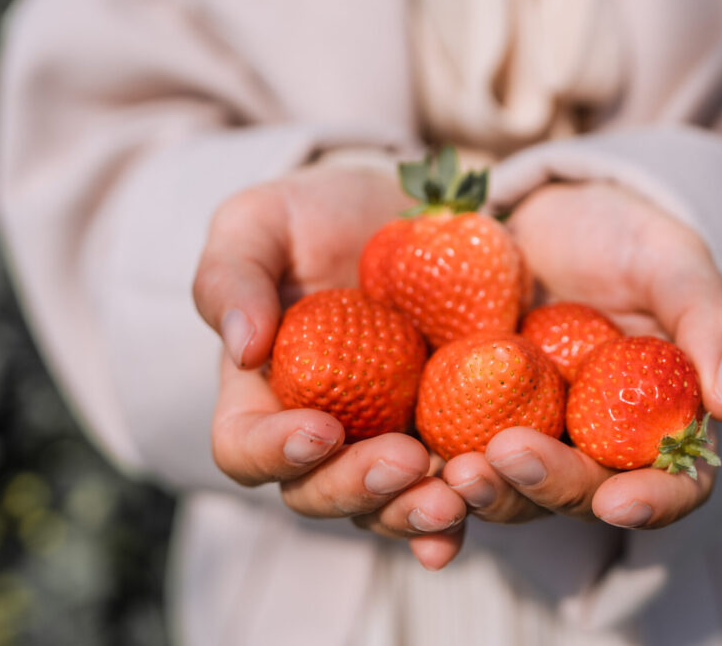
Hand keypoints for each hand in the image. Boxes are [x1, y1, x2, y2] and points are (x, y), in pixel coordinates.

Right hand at [193, 166, 467, 568]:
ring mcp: (386, 438)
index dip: (273, 453)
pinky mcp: (447, 431)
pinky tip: (489, 497)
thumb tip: (242, 349)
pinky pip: (453, 484)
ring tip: (456, 494)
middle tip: (405, 461)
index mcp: (262, 395)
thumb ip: (232, 275)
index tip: (318, 429)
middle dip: (357, 488)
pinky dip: (469, 504)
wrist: (405, 210)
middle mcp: (321, 433)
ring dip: (415, 511)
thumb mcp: (261, 221)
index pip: (243, 449)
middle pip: (318, 493)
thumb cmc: (319, 213)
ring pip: (387, 505)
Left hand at [442, 181, 721, 529]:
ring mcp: (528, 438)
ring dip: (485, 491)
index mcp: (657, 425)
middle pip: (581, 495)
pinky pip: (452, 460)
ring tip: (454, 468)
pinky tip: (410, 472)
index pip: (674, 484)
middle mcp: (594, 447)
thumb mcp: (672, 263)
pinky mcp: (468, 422)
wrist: (540, 217)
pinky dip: (431, 480)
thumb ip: (710, 323)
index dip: (653, 502)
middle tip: (509, 456)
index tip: (619, 501)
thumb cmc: (620, 237)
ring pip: (512, 490)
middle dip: (548, 488)